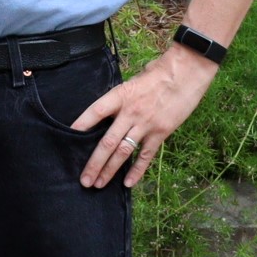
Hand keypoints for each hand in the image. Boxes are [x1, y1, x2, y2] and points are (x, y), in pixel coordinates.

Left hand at [74, 44, 218, 187]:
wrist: (187, 72)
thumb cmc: (159, 73)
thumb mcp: (133, 81)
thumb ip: (120, 98)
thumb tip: (109, 113)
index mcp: (120, 95)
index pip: (95, 112)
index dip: (81, 124)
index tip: (68, 138)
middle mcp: (130, 112)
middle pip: (107, 141)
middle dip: (94, 163)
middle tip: (84, 180)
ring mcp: (146, 124)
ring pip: (123, 152)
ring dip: (110, 170)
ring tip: (98, 184)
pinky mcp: (161, 132)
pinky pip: (146, 155)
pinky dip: (137, 170)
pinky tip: (128, 183)